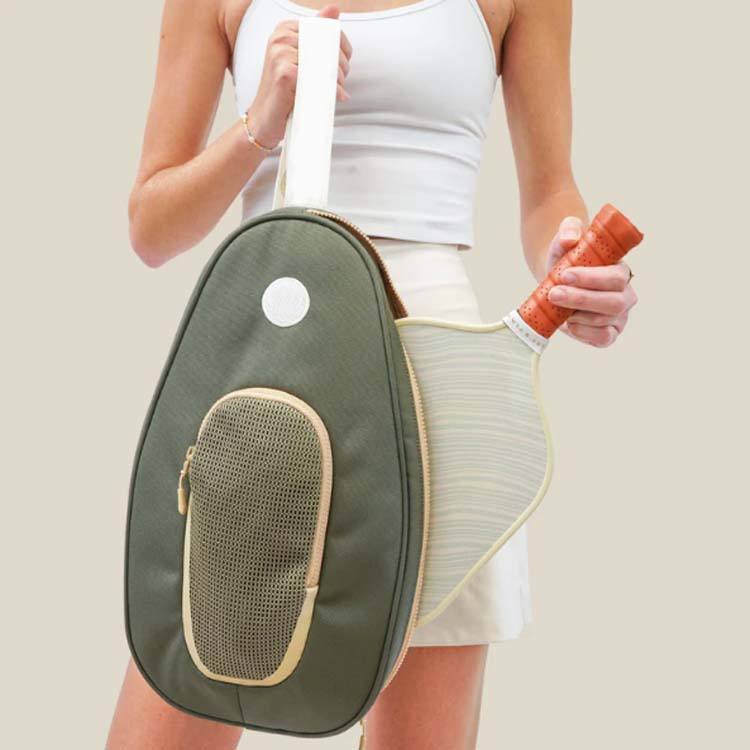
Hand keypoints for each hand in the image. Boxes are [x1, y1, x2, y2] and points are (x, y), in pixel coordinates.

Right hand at [243, 4, 351, 149]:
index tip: (344, 65)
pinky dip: (329, 90)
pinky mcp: (283, 72)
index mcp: (285, 29)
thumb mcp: (301, 61)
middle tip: (341, 82)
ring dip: (337, 79)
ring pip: (324, 62)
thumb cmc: (285, 92)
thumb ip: (317, 37)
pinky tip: (332, 97)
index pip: (325, 30)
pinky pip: (316, 78)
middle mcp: (280, 38)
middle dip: (341, 66)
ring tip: (336, 90)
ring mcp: (280, 54)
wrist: (265, 120)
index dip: (342, 49)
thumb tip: (334, 8)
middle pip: (326, 46)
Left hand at [545, 216, 637, 347]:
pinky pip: (604, 338)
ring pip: (604, 320)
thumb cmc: (566, 259)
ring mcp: (619, 316)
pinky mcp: (609, 333)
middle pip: (614, 302)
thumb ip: (568, 230)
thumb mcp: (564, 240)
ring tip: (556, 304)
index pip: (615, 277)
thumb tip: (569, 238)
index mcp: (620, 270)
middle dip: (581, 299)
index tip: (565, 275)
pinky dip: (585, 333)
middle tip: (554, 293)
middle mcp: (625, 294)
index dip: (591, 278)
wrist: (557, 281)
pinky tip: (568, 324)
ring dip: (577, 314)